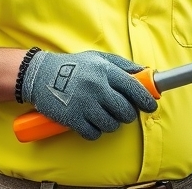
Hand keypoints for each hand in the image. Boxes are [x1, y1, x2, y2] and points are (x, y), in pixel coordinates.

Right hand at [21, 50, 157, 139]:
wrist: (40, 75)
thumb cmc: (73, 66)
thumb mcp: (98, 58)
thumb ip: (122, 65)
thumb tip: (145, 73)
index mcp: (105, 70)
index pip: (134, 88)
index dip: (146, 100)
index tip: (151, 106)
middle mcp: (97, 86)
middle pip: (125, 111)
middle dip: (127, 114)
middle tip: (122, 111)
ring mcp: (84, 103)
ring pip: (111, 125)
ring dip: (111, 123)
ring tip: (103, 115)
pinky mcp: (72, 118)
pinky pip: (93, 133)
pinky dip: (94, 131)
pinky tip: (90, 122)